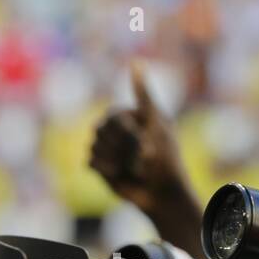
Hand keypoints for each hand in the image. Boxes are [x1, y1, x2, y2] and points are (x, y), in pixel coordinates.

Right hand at [89, 63, 197, 224]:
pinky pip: (91, 161)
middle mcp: (119, 131)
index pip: (113, 116)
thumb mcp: (157, 125)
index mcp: (132, 118)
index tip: (144, 142)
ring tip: (134, 169)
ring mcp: (109, 149)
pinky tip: (122, 176)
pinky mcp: (102, 167)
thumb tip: (136, 61)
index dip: (126, 132)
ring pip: (95, 145)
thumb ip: (144, 96)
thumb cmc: (167, 161)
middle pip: (101, 129)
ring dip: (116, 159)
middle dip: (121, 147)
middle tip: (141, 161)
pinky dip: (107, 169)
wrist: (165, 197)